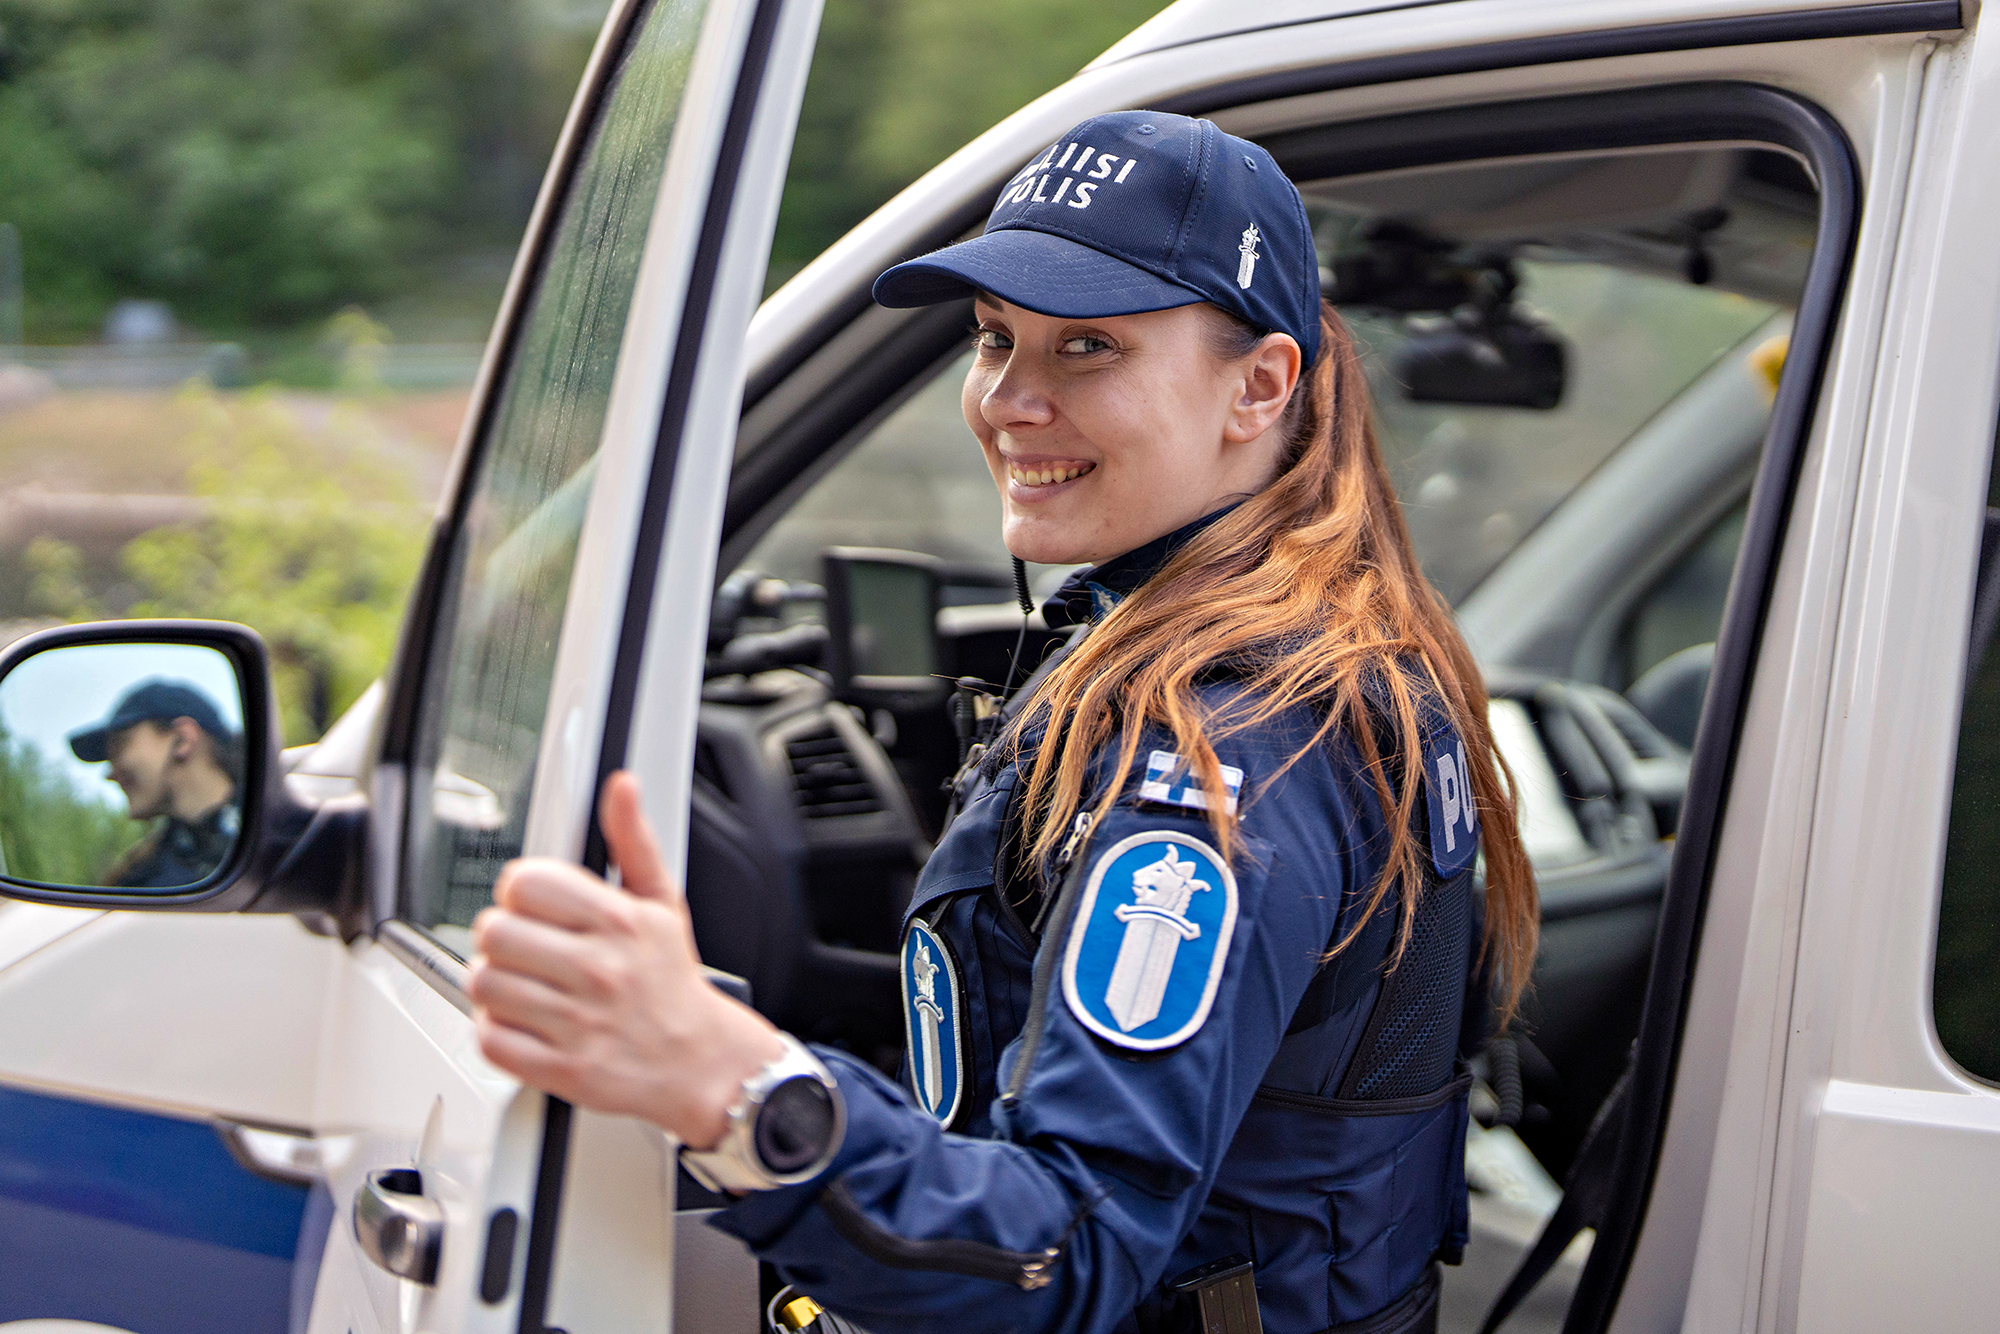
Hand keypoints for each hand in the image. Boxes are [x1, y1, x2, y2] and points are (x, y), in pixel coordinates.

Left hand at [468, 771, 783, 1147]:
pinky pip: (490, 1040)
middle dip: (502, 938)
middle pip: (494, 933)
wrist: (700, 1062)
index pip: (525, 884)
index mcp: (619, 922)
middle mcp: (598, 971)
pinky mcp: (562, 1069)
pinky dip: (497, 1032)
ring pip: (484, 985)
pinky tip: (523, 1022)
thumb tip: (622, 787)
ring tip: (522, 986)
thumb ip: (634, 841)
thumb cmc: (671, 981)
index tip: (534, 907)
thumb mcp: (662, 902)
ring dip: (494, 984)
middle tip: (525, 948)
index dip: (520, 892)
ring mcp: (579, 1023)